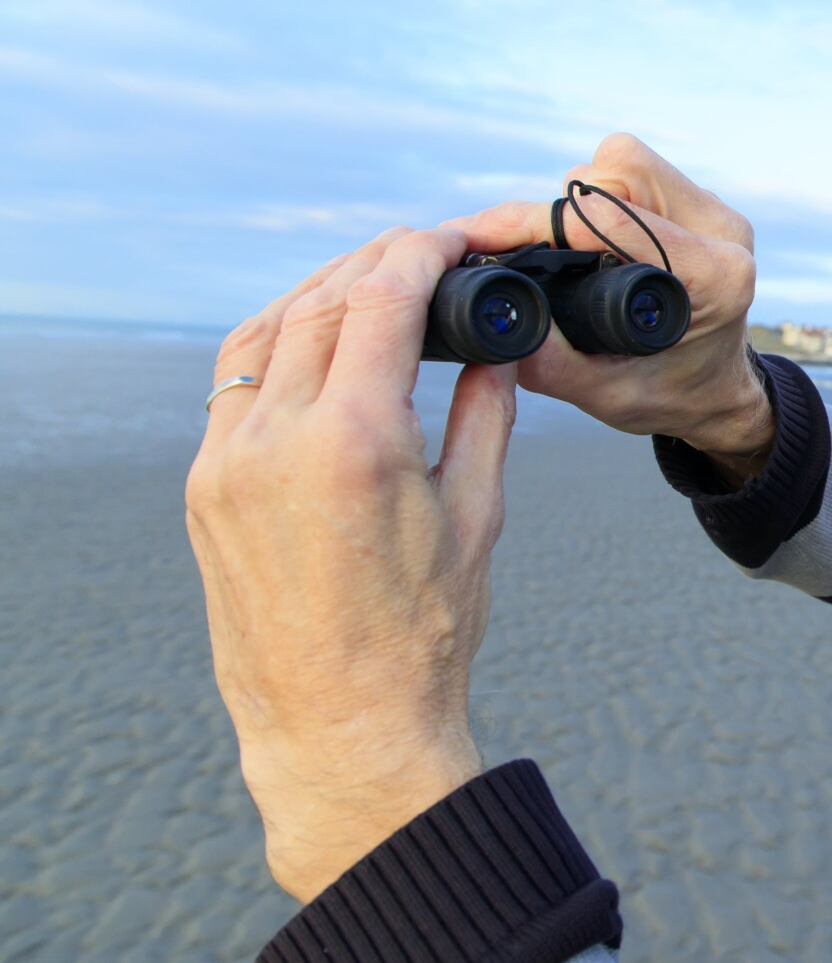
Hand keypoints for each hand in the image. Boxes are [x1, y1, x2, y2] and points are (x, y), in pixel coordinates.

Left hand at [185, 227, 514, 902]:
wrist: (342, 724)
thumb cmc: (424, 631)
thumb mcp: (476, 513)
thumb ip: (486, 414)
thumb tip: (496, 348)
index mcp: (355, 443)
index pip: (382, 300)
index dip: (422, 252)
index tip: (453, 238)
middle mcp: (275, 440)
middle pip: (323, 301)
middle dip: (378, 262)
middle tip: (426, 252)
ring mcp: (227, 462)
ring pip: (267, 331)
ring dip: (322, 292)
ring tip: (372, 283)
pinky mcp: (205, 487)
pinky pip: (234, 381)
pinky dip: (278, 341)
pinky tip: (317, 341)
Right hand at [444, 133, 772, 480]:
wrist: (715, 395)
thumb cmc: (670, 397)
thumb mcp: (605, 395)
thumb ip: (549, 360)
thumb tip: (491, 311)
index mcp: (715, 276)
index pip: (613, 217)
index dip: (538, 222)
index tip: (488, 238)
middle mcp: (722, 232)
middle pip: (620, 170)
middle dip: (564, 205)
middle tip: (532, 250)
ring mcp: (713, 212)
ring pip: (624, 163)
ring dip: (582, 200)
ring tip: (570, 253)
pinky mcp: (700, 205)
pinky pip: (635, 175)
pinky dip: (600, 200)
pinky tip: (592, 243)